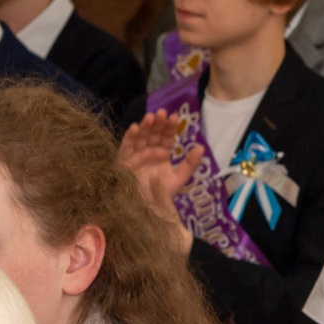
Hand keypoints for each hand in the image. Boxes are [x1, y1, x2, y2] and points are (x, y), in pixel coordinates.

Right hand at [119, 114, 198, 250]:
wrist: (144, 211)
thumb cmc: (161, 196)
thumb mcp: (178, 179)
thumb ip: (189, 164)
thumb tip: (201, 147)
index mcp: (161, 155)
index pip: (166, 138)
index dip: (169, 128)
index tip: (175, 117)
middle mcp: (148, 153)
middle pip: (153, 135)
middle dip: (157, 124)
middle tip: (163, 113)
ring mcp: (135, 156)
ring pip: (140, 138)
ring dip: (145, 127)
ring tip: (151, 117)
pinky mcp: (123, 163)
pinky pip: (125, 148)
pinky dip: (129, 138)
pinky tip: (135, 128)